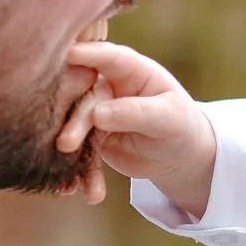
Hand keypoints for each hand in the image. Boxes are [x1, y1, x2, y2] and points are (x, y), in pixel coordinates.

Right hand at [56, 41, 218, 215]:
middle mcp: (107, 85)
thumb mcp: (166, 117)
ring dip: (72, 148)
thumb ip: (134, 112)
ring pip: (76, 125)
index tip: (65, 56)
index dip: (84, 53)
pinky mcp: (92, 137)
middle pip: (82, 94)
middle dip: (73, 119)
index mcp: (130, 69)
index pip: (105, 56)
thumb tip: (97, 114)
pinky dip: (82, 173)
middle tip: (66, 143)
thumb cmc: (179, 125)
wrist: (180, 155)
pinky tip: (83, 192)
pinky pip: (82, 153)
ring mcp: (96, 111)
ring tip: (70, 173)